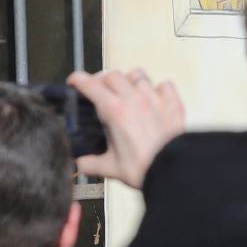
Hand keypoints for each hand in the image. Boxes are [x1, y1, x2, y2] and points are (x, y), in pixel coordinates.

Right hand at [66, 69, 184, 189]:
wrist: (172, 170)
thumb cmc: (144, 167)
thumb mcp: (110, 168)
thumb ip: (89, 163)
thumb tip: (79, 162)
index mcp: (114, 111)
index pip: (90, 85)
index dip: (78, 80)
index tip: (74, 81)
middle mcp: (133, 99)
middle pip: (112, 75)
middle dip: (102, 80)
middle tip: (99, 89)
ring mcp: (154, 98)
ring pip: (137, 75)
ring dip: (128, 80)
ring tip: (126, 91)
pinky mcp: (172, 103)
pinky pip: (164, 85)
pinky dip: (157, 88)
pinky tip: (154, 98)